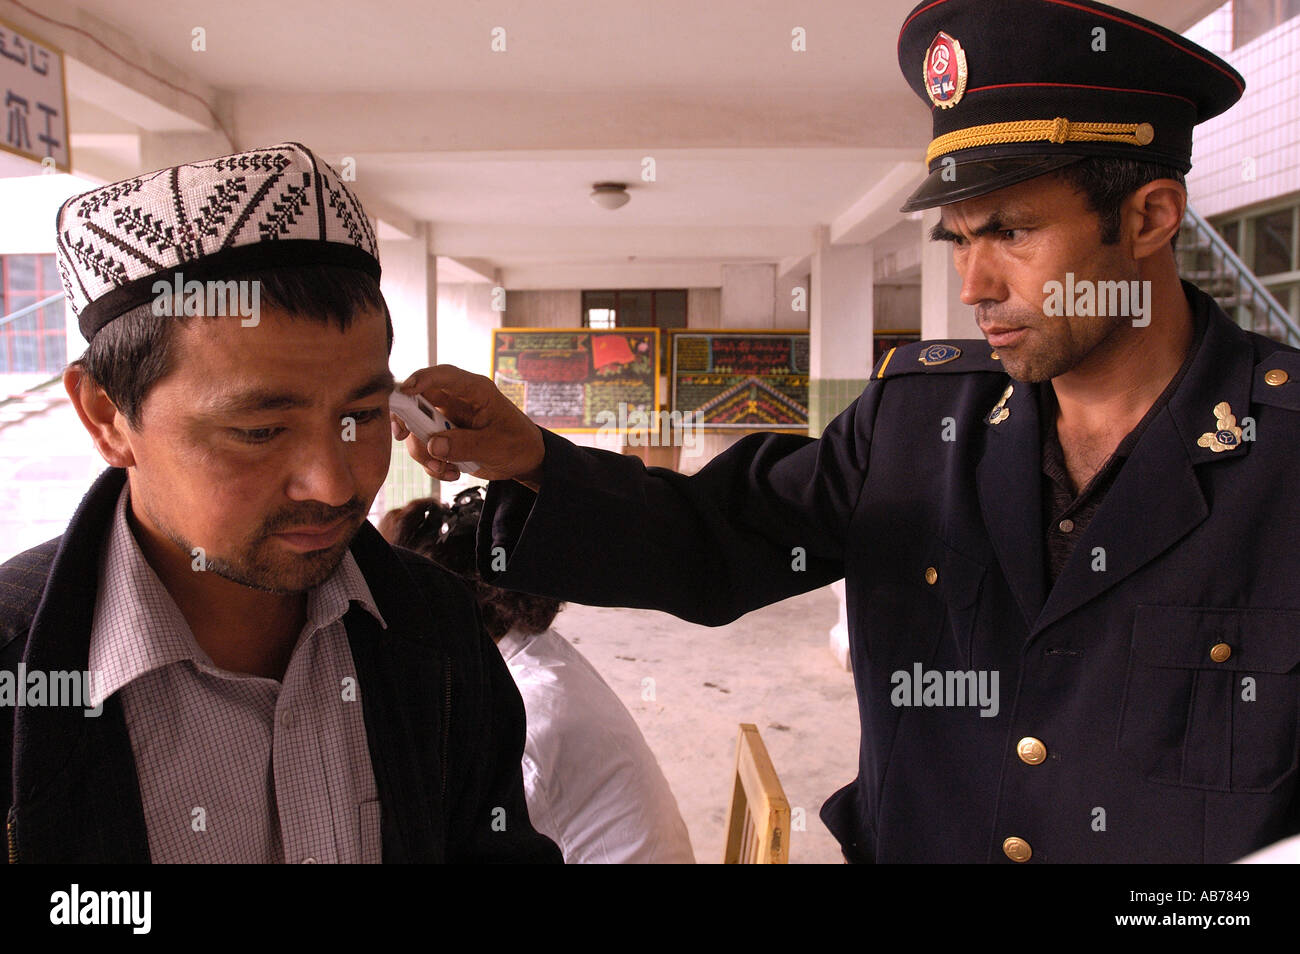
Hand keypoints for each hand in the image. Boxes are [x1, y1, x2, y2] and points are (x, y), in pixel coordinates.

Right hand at [391, 365, 544, 489]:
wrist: (526, 460)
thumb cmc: (518, 443)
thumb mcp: (496, 445)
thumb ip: (465, 445)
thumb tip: (433, 445)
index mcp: (475, 391)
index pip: (444, 376)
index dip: (421, 379)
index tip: (405, 392)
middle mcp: (457, 401)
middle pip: (419, 401)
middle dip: (409, 422)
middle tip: (404, 437)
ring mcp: (448, 420)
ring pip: (417, 429)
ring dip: (423, 451)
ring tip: (443, 468)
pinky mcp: (445, 438)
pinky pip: (425, 448)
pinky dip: (432, 463)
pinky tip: (451, 472)